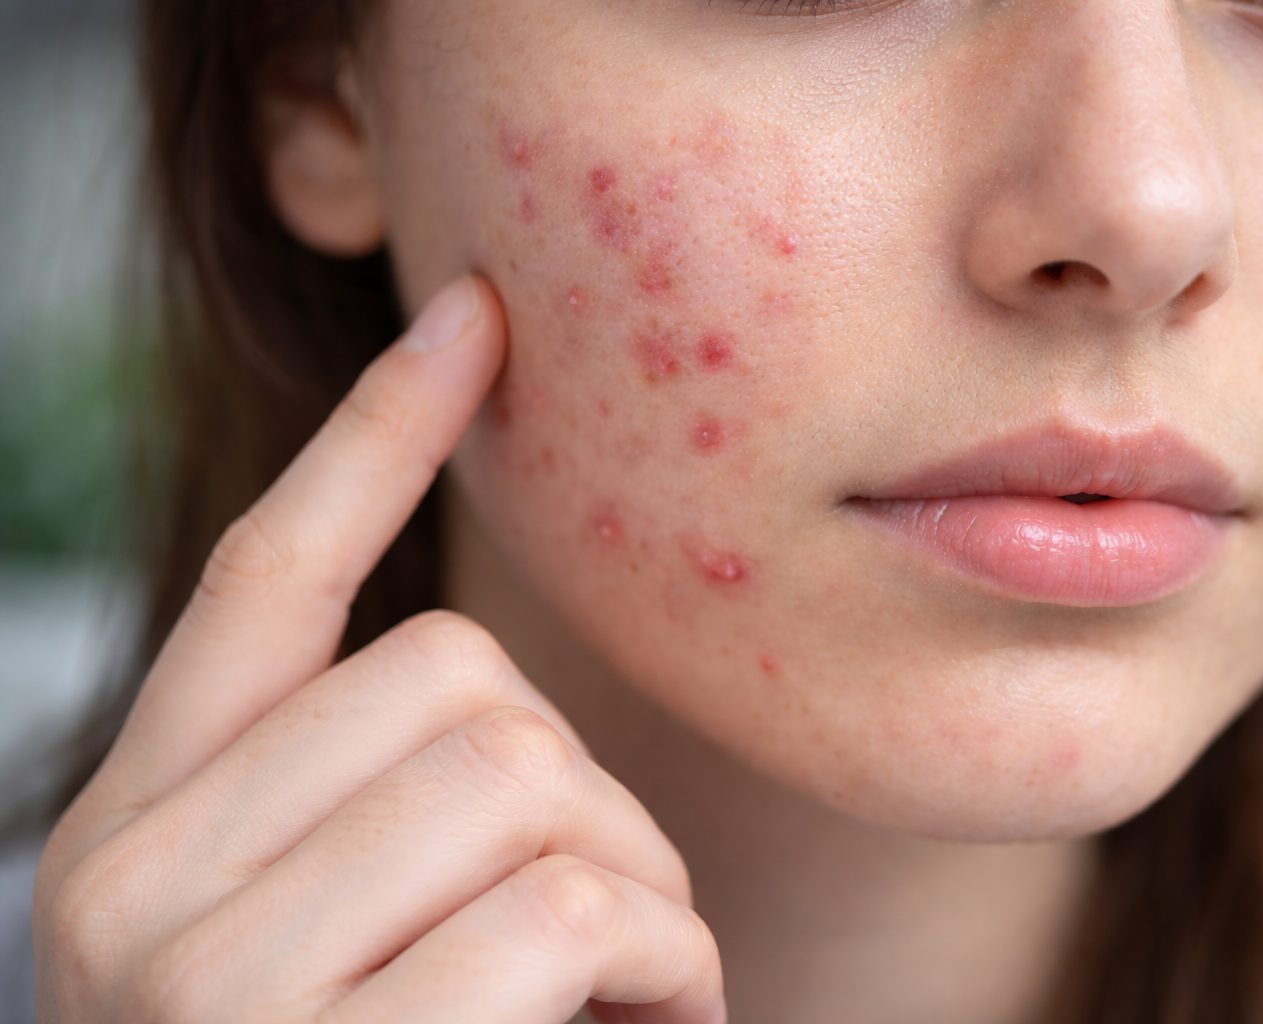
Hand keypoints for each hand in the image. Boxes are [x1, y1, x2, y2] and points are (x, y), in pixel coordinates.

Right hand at [32, 277, 724, 1023]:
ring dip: (640, 884)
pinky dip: (665, 963)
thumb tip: (511, 711)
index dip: (380, 435)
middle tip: (614, 927)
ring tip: (626, 990)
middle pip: (457, 683)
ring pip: (526, 776)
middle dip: (589, 794)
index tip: (478, 321)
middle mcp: (135, 888)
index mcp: (144, 834)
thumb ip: (391, 818)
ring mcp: (211, 980)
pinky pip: (569, 904)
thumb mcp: (349, 949)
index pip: (269, 577)